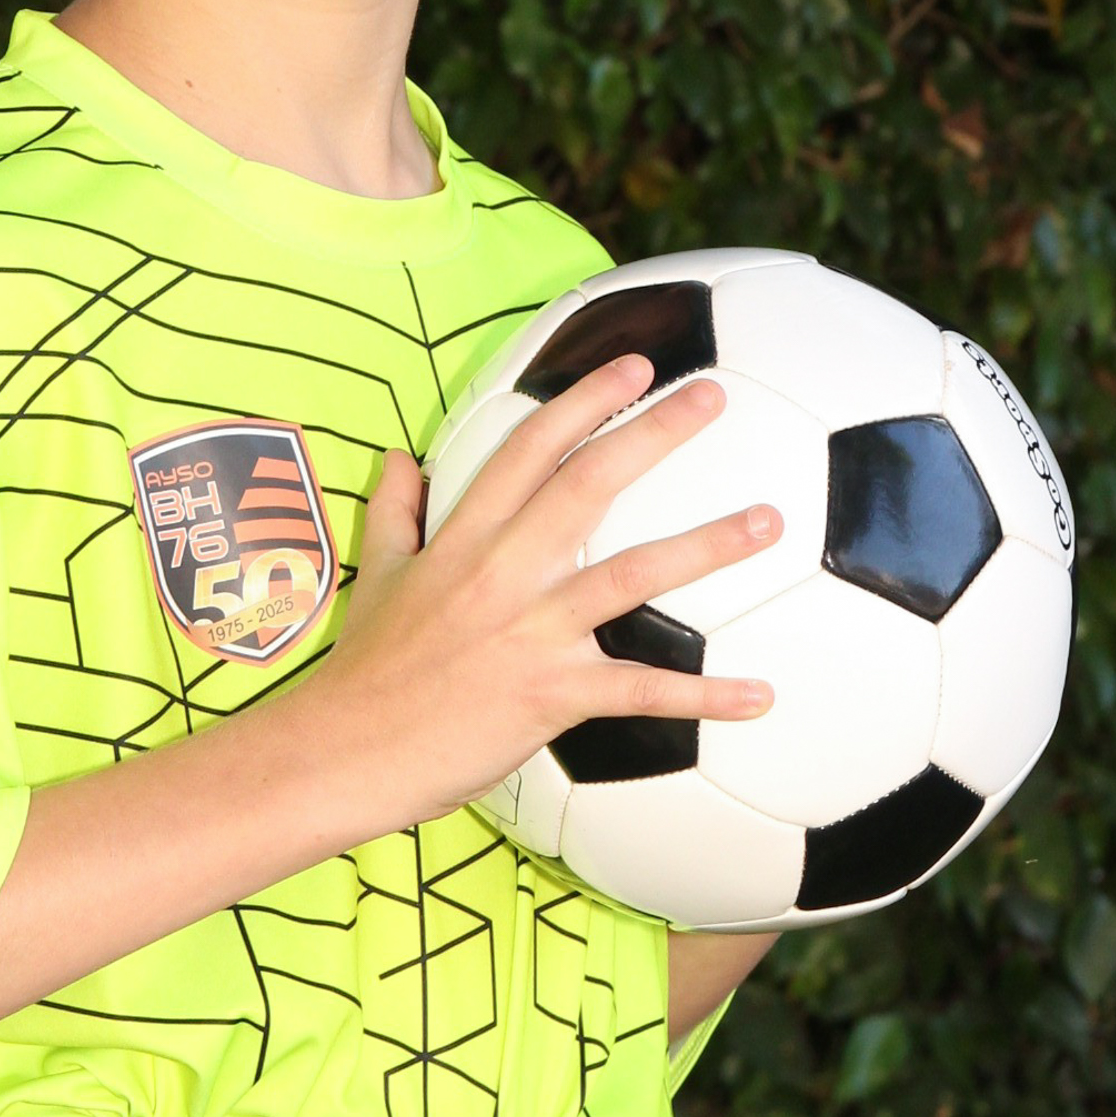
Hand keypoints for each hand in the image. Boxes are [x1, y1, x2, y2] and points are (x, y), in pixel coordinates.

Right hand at [310, 353, 778, 825]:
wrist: (348, 751)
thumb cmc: (367, 668)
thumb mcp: (375, 575)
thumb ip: (395, 512)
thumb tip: (398, 458)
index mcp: (465, 537)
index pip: (530, 448)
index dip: (584, 399)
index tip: (635, 365)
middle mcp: (503, 571)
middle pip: (588, 484)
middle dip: (653, 433)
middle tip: (713, 397)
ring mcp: (531, 631)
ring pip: (631, 574)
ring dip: (707, 545)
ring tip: (767, 520)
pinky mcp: (551, 693)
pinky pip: (640, 690)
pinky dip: (703, 695)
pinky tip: (759, 696)